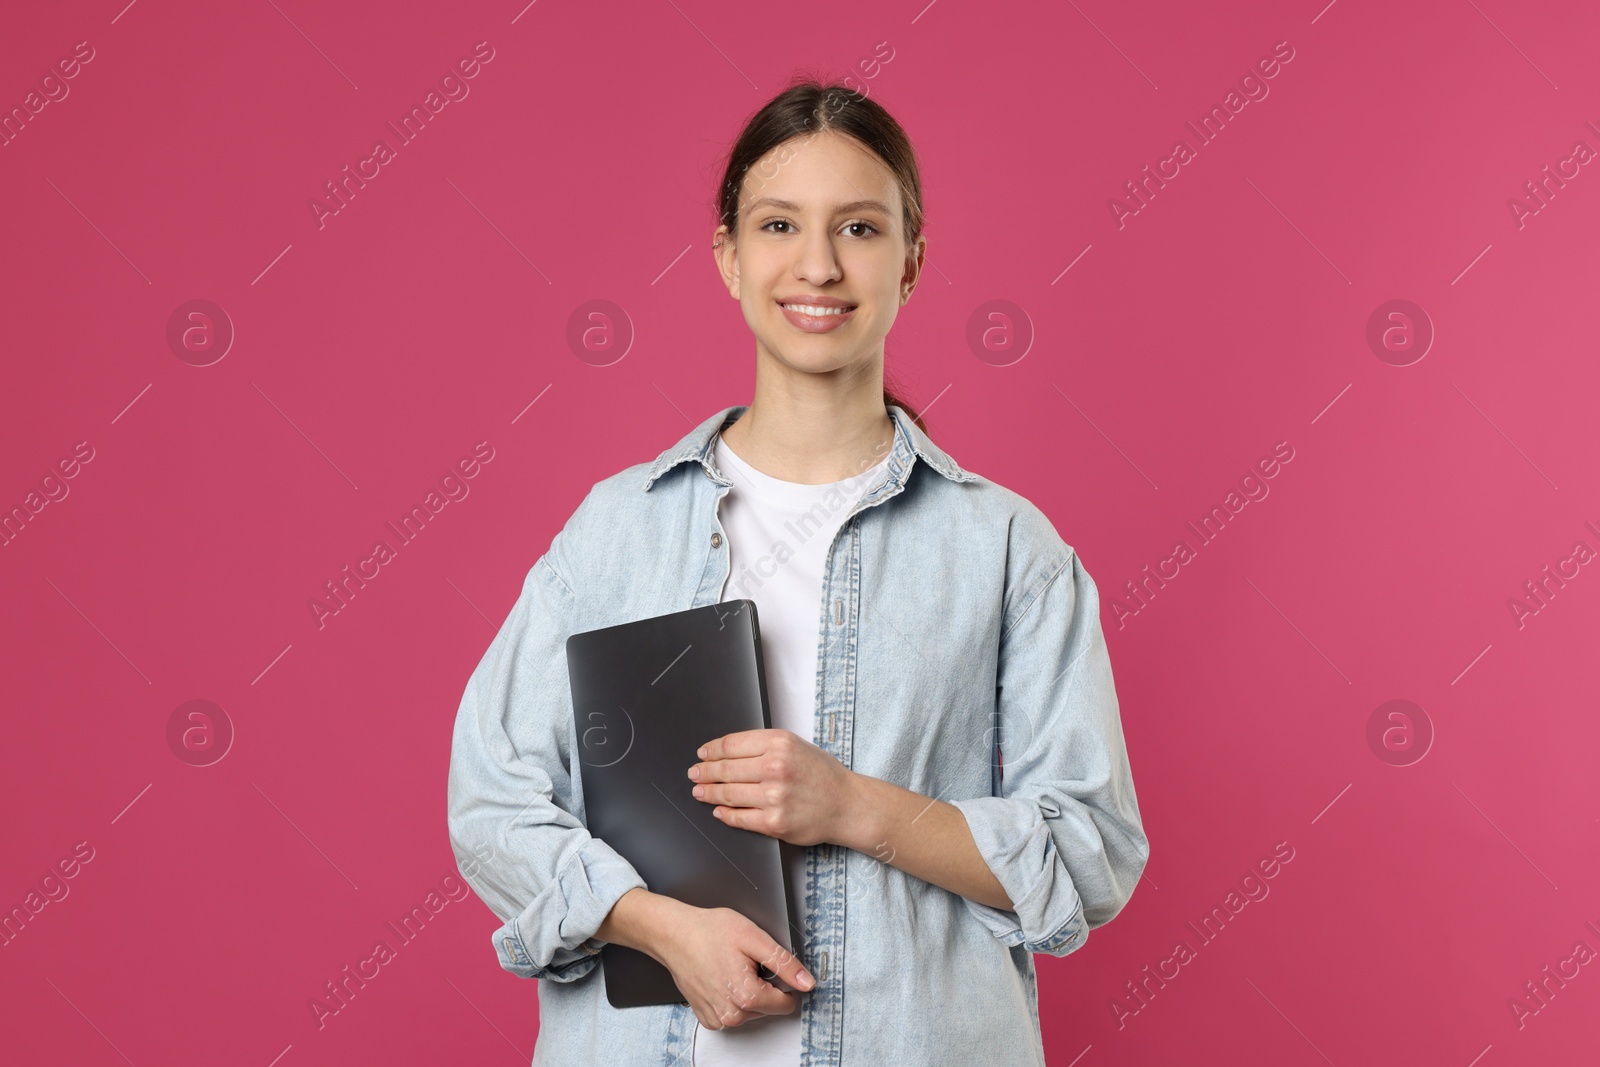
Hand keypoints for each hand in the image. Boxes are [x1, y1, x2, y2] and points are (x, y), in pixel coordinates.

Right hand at [652, 901, 815, 1029]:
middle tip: (744, 962)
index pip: (787, 1004)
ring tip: (730, 968)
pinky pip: (733, 1013)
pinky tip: (720, 978)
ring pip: (751, 1012)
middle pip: (768, 1007)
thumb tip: (807, 982)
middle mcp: (732, 1014)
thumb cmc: (709, 932)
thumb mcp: (754, 938)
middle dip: (762, 985)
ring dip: (747, 992)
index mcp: (747, 997)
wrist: (674, 935)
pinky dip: (732, 998)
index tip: (767, 966)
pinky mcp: (707, 1018)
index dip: (783, 982)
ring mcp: (718, 1019)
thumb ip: (784, 963)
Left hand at [688, 729, 855, 846]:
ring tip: (699, 791)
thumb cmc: (821, 774)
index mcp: (779, 743)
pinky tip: (718, 810)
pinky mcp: (774, 822)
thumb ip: (764, 746)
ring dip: (708, 792)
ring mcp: (774, 797)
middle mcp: (776, 768)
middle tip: (694, 773)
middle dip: (704, 772)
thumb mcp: (795, 746)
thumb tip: (726, 752)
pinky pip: (740, 818)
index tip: (702, 754)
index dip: (711, 750)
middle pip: (726, 769)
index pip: (732, 745)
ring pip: (728, 794)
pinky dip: (725, 814)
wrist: (845, 805)